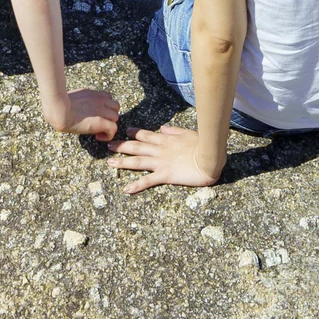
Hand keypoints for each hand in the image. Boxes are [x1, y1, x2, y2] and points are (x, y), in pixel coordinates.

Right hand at [45, 87, 120, 138]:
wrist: (60, 110)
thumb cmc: (59, 105)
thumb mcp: (72, 98)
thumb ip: (79, 101)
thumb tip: (73, 106)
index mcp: (93, 94)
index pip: (107, 97)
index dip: (104, 107)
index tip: (95, 115)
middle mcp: (100, 100)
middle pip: (115, 106)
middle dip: (109, 115)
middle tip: (99, 123)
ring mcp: (102, 111)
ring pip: (116, 117)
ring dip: (109, 124)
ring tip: (98, 131)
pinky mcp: (102, 122)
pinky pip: (113, 129)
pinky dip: (108, 135)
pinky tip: (98, 137)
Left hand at [106, 121, 221, 193]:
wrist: (209, 158)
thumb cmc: (202, 145)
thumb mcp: (187, 133)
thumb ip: (173, 131)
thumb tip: (162, 128)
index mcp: (166, 140)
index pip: (146, 134)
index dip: (135, 133)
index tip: (125, 131)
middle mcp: (160, 150)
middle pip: (137, 147)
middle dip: (122, 145)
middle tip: (108, 145)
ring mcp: (161, 162)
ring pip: (137, 161)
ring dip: (122, 162)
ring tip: (110, 162)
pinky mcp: (165, 175)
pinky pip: (148, 180)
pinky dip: (136, 185)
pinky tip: (126, 189)